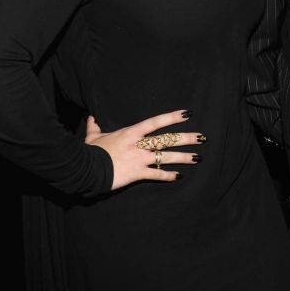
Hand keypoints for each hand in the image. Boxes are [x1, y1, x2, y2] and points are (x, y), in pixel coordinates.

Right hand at [85, 110, 203, 190]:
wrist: (87, 169)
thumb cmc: (91, 152)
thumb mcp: (93, 138)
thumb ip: (95, 127)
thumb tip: (91, 118)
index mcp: (131, 133)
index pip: (156, 122)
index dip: (172, 117)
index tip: (188, 114)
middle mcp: (139, 144)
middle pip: (167, 139)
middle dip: (186, 138)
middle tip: (202, 137)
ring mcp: (140, 159)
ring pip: (167, 156)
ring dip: (184, 157)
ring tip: (198, 157)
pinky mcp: (138, 173)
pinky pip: (156, 174)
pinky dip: (168, 176)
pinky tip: (179, 176)